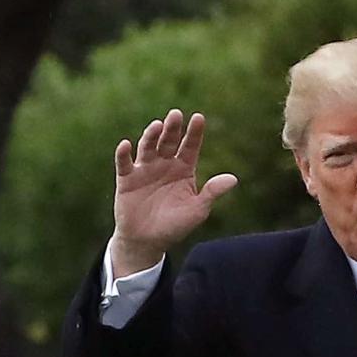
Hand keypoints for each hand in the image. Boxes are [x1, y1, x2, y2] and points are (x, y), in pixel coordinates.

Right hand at [112, 109, 237, 277]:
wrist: (147, 242)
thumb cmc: (175, 226)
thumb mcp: (197, 210)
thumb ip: (212, 193)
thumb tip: (233, 179)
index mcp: (184, 169)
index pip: (190, 146)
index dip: (194, 132)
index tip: (198, 118)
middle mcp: (165, 164)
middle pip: (169, 141)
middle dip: (173, 128)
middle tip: (176, 115)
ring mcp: (145, 170)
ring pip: (148, 147)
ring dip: (151, 135)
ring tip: (157, 126)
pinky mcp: (127, 179)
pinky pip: (124, 163)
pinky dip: (123, 154)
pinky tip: (126, 145)